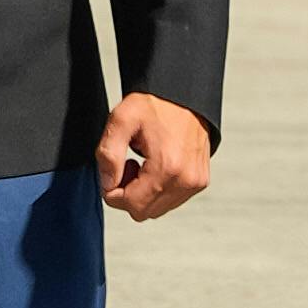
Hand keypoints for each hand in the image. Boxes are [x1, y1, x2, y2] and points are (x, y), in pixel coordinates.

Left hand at [95, 91, 212, 220]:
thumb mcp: (121, 119)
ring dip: (143, 193)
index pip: (131, 204)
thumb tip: (107, 185)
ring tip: (141, 163)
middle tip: (127, 164)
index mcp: (167, 167)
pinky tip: (155, 166)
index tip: (112, 170)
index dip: (112, 191)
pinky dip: (158, 190)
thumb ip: (108, 154)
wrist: (183, 94)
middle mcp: (186, 180)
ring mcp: (196, 183)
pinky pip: (171, 201)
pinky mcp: (200, 182)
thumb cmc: (154, 104)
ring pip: (157, 210)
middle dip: (127, 193)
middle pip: (144, 212)